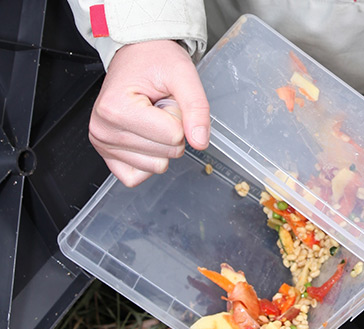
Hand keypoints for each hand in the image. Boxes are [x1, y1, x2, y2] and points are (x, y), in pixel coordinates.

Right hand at [88, 40, 209, 186]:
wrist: (137, 55)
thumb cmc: (154, 61)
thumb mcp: (183, 74)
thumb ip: (197, 107)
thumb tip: (200, 141)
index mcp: (116, 108)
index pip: (173, 136)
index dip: (180, 118)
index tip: (165, 100)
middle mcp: (103, 129)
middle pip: (166, 154)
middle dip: (173, 130)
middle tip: (159, 107)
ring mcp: (103, 144)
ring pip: (156, 166)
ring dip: (163, 143)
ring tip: (152, 117)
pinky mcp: (106, 155)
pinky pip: (137, 177)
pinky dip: (150, 160)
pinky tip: (146, 136)